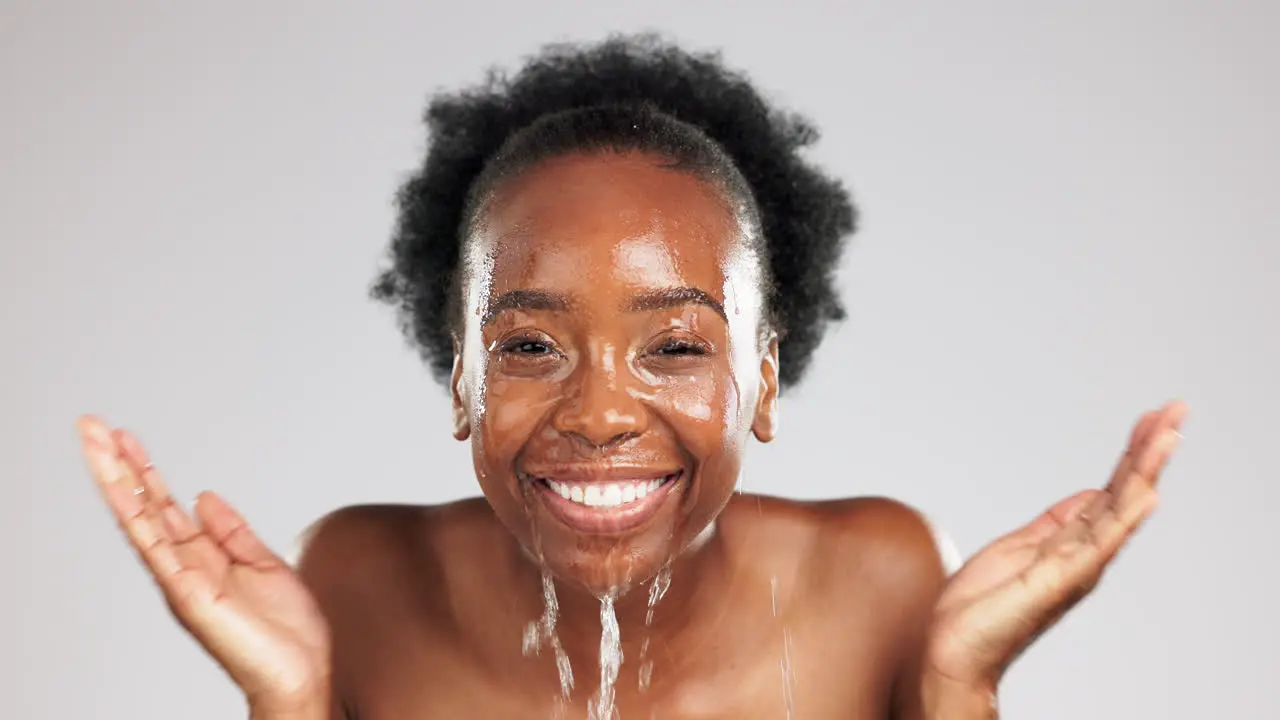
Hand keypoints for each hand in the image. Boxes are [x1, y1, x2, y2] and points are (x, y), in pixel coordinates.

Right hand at [77, 416, 331, 711]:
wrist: (299, 674)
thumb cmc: (284, 632)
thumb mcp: (262, 564)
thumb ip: (232, 531)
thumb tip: (205, 497)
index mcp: (202, 556)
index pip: (165, 505)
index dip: (145, 470)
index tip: (125, 437)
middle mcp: (184, 566)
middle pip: (144, 505)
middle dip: (118, 464)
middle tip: (92, 424)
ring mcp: (182, 579)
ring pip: (140, 520)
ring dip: (118, 480)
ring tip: (96, 443)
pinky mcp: (190, 594)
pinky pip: (158, 549)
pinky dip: (140, 519)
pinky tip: (126, 491)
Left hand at [924, 400, 1186, 693]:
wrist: (952, 650)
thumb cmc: (980, 607)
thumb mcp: (1021, 547)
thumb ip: (1057, 522)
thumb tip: (1091, 495)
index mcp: (1071, 541)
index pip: (1111, 487)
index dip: (1131, 451)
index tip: (1151, 417)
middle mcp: (1082, 552)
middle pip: (1124, 490)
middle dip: (1149, 448)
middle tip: (1177, 408)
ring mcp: (1076, 565)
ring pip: (1120, 507)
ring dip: (1145, 469)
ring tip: (1169, 433)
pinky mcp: (1061, 578)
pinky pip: (1099, 542)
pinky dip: (1124, 517)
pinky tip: (1145, 493)